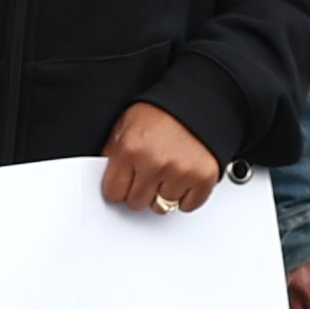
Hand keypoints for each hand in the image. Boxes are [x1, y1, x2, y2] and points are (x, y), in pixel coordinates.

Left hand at [100, 99, 221, 212]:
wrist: (198, 100)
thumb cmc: (163, 111)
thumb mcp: (126, 124)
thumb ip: (113, 152)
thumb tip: (106, 176)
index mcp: (131, 149)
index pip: (114, 193)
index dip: (119, 187)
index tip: (125, 181)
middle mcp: (155, 163)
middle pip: (136, 203)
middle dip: (140, 191)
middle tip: (148, 173)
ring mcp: (180, 172)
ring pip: (162, 208)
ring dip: (163, 195)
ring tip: (167, 172)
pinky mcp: (203, 179)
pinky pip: (187, 207)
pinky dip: (186, 197)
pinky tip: (183, 178)